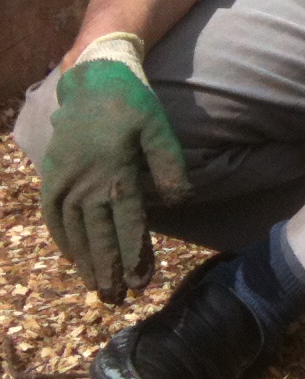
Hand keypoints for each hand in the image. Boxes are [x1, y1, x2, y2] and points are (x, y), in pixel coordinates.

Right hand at [40, 58, 190, 299]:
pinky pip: (52, 214)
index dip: (134, 254)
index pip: (127, 223)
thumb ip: (169, 166)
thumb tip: (179, 201)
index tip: (141, 282)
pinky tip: (73, 257)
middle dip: (109, 269)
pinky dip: (62, 238)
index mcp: (115, 171)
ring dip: (85, 261)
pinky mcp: (51, 174)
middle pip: (98, 233)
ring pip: (74, 230)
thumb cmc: (133, 104)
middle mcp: (85, 180)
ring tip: (96, 288)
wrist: (91, 79)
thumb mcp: (159, 128)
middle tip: (118, 299)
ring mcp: (63, 179)